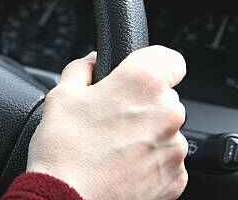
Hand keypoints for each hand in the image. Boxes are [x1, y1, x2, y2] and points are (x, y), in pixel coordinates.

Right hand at [27, 46, 187, 199]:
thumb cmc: (63, 150)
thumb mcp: (61, 95)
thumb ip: (82, 69)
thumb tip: (91, 63)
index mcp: (142, 84)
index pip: (171, 59)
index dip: (153, 64)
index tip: (140, 74)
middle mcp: (167, 113)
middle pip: (164, 97)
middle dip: (141, 103)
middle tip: (110, 118)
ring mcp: (174, 149)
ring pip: (165, 130)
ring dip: (146, 134)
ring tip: (112, 148)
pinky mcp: (176, 178)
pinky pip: (166, 160)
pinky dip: (149, 161)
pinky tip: (120, 167)